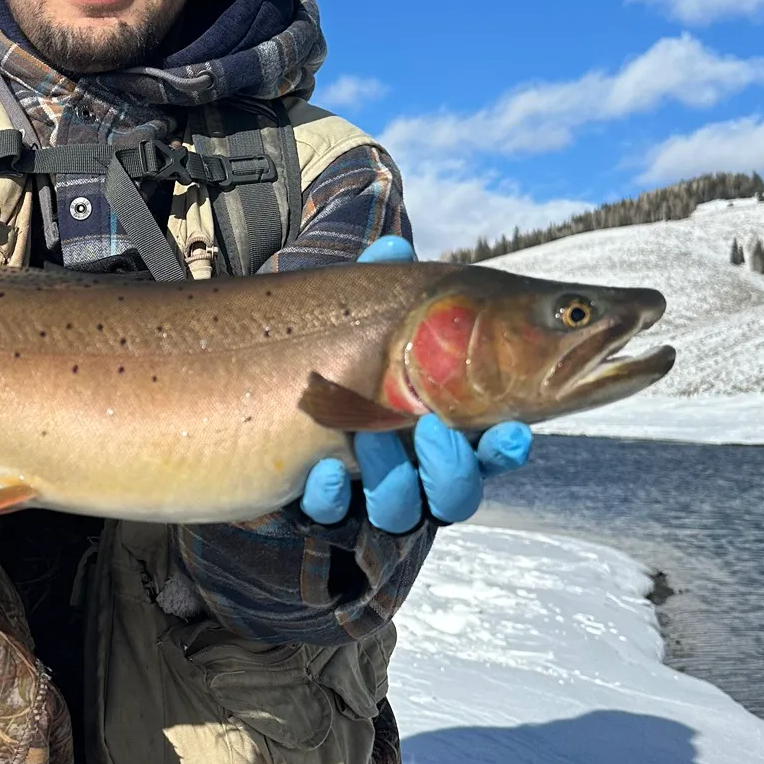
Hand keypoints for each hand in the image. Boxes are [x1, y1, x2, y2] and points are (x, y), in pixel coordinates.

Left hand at [300, 235, 532, 532]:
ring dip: (394, 481)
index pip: (491, 448)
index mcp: (442, 424)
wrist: (254, 391)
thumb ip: (377, 287)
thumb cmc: (327, 352)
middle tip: (433, 431)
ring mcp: (368, 492)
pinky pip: (335, 518)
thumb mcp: (351, 316)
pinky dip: (330, 497)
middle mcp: (413, 468)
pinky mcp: (323, 506)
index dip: (505, 448)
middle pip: (457, 493)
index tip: (509, 431)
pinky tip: (321, 472)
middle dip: (451, 468)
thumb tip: (393, 246)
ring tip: (370, 440)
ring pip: (403, 511)